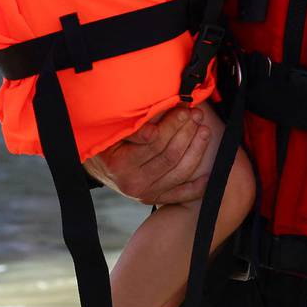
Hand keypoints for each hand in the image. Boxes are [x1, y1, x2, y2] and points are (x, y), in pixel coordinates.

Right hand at [84, 105, 210, 204]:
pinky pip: (181, 195)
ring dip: (196, 150)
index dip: (172, 123)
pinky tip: (209, 174)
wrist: (97, 165)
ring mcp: (146, 193)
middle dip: (187, 132)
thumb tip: (154, 126)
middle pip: (170, 156)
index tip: (184, 107)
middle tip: (196, 114)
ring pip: (180, 172)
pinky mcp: (154, 199)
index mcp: (121, 165)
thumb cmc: (105, 142)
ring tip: (204, 130)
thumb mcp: (112, 131)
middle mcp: (134, 183)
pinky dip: (197, 186)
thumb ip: (133, 129)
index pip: (155, 142)